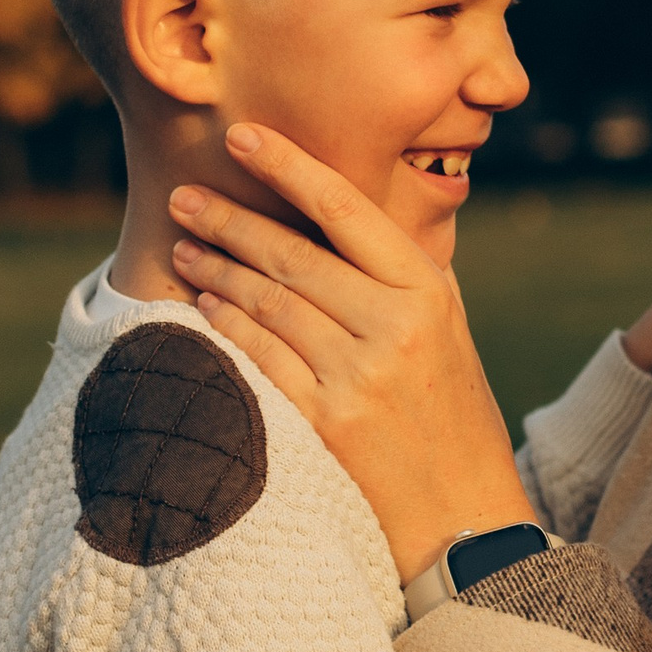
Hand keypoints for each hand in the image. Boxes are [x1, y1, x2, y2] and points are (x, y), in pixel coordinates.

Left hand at [168, 123, 534, 579]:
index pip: (347, 210)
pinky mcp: (329, 424)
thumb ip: (398, 275)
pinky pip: (263, 358)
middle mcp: (395, 327)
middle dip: (230, 221)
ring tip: (184, 246)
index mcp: (427, 290)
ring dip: (218, 271)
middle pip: (295, 257)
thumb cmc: (453, 412)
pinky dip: (228, 326)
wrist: (468, 514)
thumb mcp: (447, 329)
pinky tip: (204, 305)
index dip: (288, 168)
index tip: (242, 137)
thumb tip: (339, 213)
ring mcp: (360, 377)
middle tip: (183, 196)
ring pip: (270, 305)